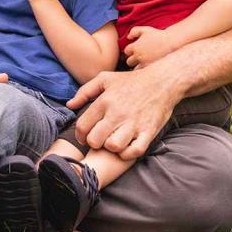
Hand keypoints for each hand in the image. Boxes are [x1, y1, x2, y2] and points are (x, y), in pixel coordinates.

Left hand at [65, 63, 180, 159]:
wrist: (162, 81)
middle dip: (94, 142)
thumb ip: (85, 91)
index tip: (84, 137)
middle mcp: (117, 113)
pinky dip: (128, 153)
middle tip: (99, 139)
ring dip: (111, 147)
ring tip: (113, 141)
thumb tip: (70, 105)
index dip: (80, 136)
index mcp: (105, 101)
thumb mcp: (105, 79)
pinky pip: (134, 151)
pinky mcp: (148, 131)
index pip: (83, 126)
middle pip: (95, 140)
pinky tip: (127, 146)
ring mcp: (134, 123)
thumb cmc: (131, 81)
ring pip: (113, 147)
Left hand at [123, 26, 174, 66]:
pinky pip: (143, 73)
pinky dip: (143, 71)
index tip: (135, 49)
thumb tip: (128, 37)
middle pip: (129, 61)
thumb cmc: (157, 35)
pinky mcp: (151, 68)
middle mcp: (139, 56)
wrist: (171, 42)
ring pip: (135, 69)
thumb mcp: (145, 29)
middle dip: (132, 59)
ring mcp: (145, 63)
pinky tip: (147, 67)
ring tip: (143, 62)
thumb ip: (134, 31)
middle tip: (139, 56)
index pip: (126, 51)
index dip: (130, 50)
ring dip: (137, 66)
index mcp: (135, 47)